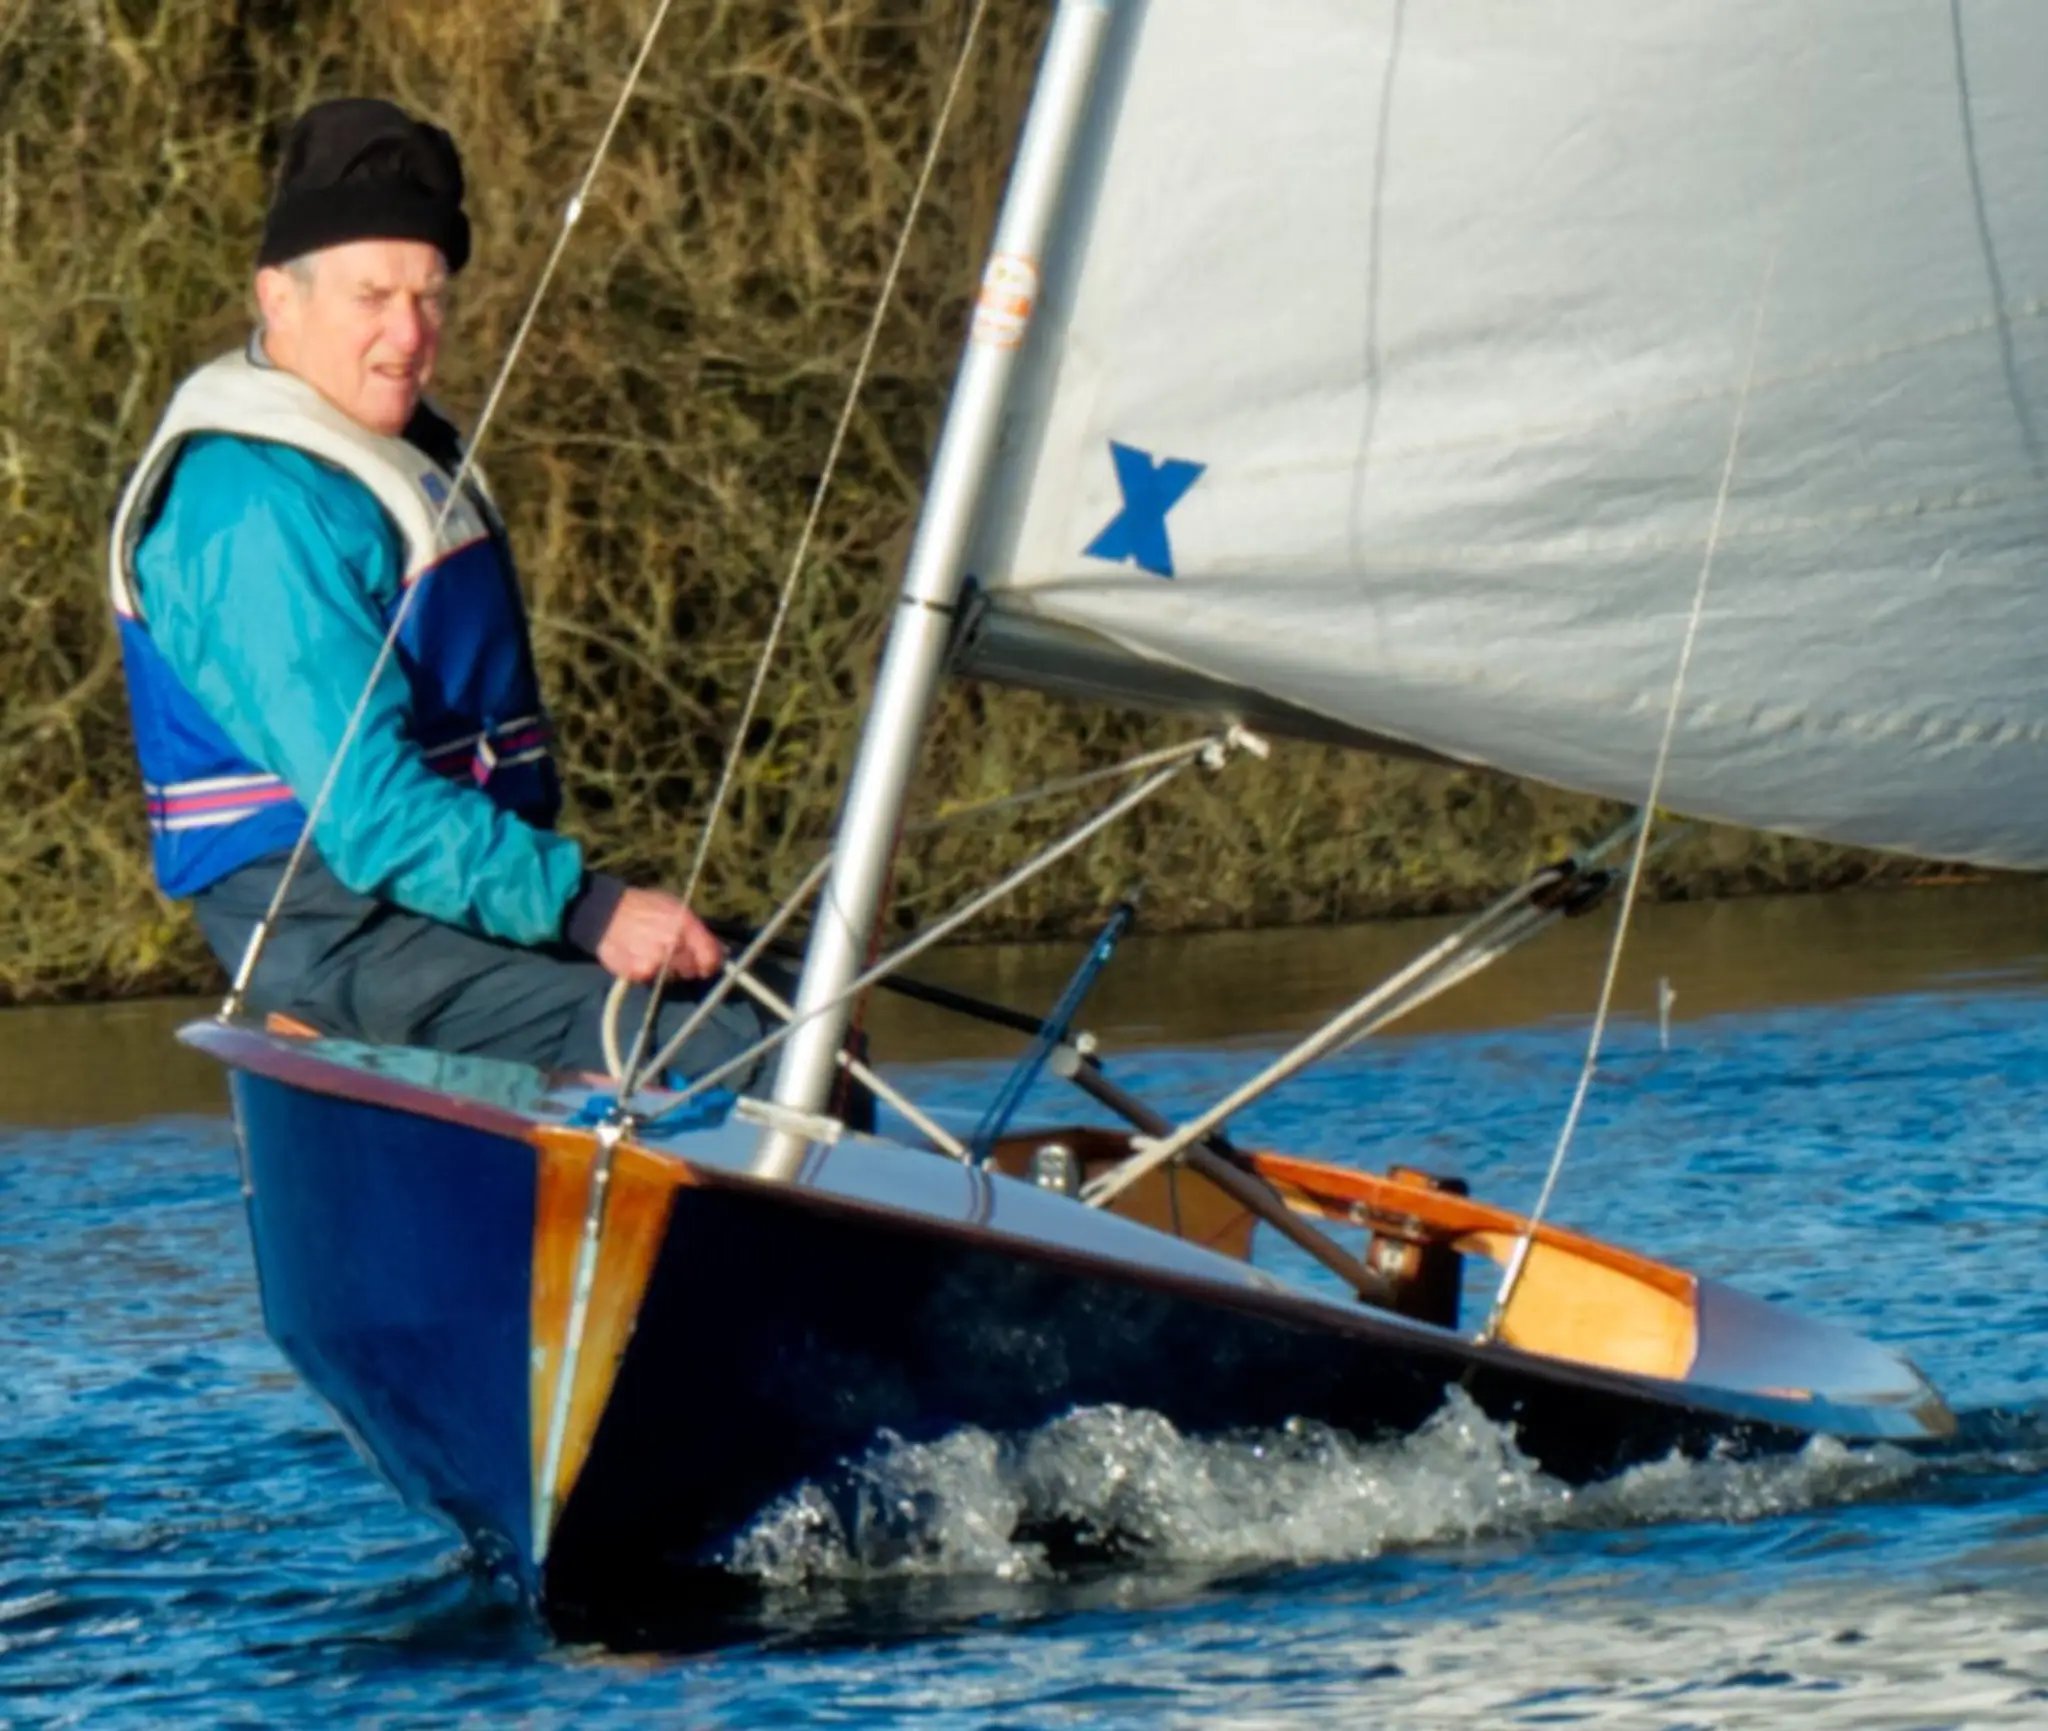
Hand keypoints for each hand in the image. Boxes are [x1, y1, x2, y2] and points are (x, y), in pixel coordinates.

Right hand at [592, 886, 725, 983]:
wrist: (604, 912)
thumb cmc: (643, 906)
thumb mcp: (674, 907)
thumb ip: (697, 930)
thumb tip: (720, 951)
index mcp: (686, 925)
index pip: (711, 956)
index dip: (710, 963)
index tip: (706, 966)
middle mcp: (673, 945)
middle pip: (692, 970)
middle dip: (687, 966)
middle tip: (672, 956)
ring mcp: (656, 961)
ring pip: (672, 978)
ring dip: (666, 971)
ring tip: (652, 955)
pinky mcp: (638, 973)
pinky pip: (651, 981)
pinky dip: (647, 974)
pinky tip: (639, 959)